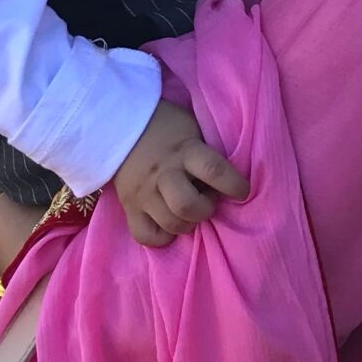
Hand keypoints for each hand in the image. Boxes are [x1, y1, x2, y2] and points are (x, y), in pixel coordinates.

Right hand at [112, 102, 248, 246]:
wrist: (119, 124)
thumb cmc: (167, 128)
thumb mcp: (192, 128)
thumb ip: (208, 151)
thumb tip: (231, 178)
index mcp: (184, 150)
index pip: (213, 170)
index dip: (234, 184)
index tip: (242, 191)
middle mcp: (163, 173)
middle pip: (187, 206)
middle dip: (206, 209)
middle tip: (207, 199)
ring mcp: (143, 193)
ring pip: (171, 224)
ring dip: (188, 223)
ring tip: (189, 209)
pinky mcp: (128, 207)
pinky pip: (146, 236)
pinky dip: (162, 236)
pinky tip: (168, 223)